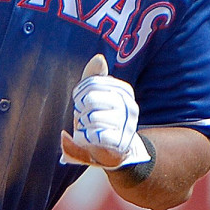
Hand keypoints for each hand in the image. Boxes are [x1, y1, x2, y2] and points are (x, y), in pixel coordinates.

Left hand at [60, 54, 150, 168]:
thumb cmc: (98, 118)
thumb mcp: (93, 96)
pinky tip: (91, 140)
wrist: (113, 152)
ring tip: (89, 129)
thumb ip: (93, 76)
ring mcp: (128, 123)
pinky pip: (97, 135)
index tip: (83, 104)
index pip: (91, 84)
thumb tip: (98, 58)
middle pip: (90, 100)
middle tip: (85, 118)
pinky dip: (86, 138)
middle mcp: (129, 104)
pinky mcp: (122, 141)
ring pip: (92, 118)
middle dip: (81, 111)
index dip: (80, 95)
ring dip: (83, 126)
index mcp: (123, 90)